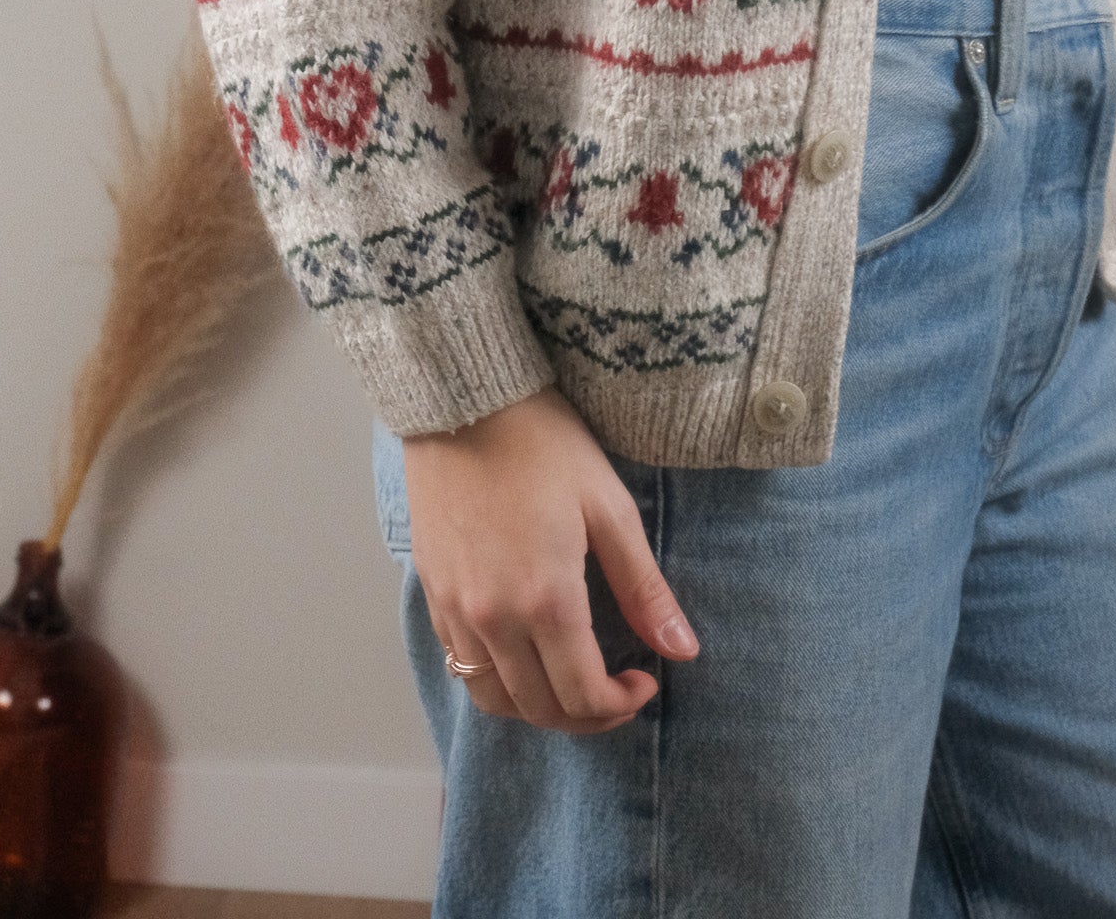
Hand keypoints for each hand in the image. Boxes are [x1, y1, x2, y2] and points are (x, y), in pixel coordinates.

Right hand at [401, 384, 699, 733]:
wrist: (464, 400)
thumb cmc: (545, 445)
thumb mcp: (609, 507)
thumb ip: (643, 587)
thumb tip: (683, 651)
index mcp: (546, 600)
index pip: (583, 695)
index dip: (621, 705)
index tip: (646, 678)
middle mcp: (494, 619)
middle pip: (540, 709)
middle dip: (587, 715)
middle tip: (618, 688)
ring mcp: (456, 610)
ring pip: (494, 699)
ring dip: (539, 707)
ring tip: (571, 680)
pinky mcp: (432, 593)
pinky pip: (463, 665)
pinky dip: (497, 680)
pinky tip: (525, 653)